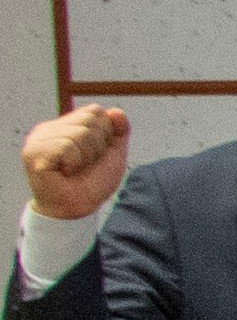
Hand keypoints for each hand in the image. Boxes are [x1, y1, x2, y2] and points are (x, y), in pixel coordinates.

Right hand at [19, 105, 128, 221]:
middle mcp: (48, 129)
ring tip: (74, 169)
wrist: (78, 208)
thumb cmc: (91, 183)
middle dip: (97, 145)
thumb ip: (118, 131)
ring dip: (86, 156)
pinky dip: (74, 162)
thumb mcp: (113, 154)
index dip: (105, 134)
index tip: (95, 154)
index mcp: (64, 126)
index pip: (95, 111)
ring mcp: (38, 140)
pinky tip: (65, 172)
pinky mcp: (34, 153)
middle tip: (84, 164)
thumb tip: (116, 112)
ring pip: (80, 133)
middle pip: (89, 119)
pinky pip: (67, 146)